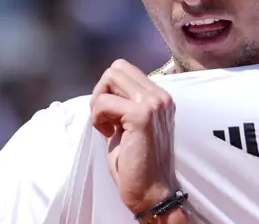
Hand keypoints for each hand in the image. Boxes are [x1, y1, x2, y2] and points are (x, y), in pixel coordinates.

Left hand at [90, 59, 176, 214]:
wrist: (151, 191)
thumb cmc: (137, 162)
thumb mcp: (131, 124)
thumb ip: (126, 102)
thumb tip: (106, 88)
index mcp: (160, 96)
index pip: (125, 69)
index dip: (109, 88)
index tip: (110, 113)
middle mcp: (161, 95)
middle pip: (116, 68)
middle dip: (101, 91)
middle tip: (104, 117)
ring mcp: (154, 103)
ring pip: (110, 78)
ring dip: (99, 102)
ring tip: (107, 124)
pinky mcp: (142, 115)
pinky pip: (104, 103)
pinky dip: (98, 117)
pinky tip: (108, 133)